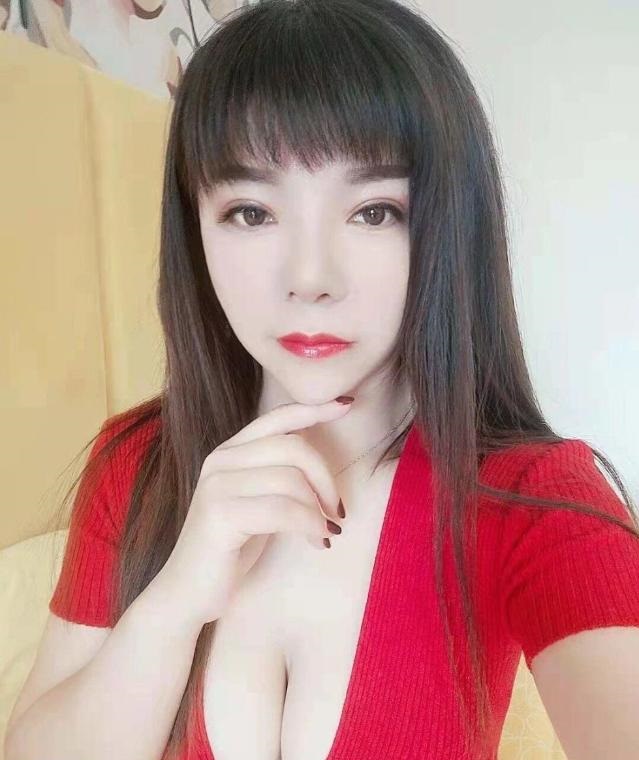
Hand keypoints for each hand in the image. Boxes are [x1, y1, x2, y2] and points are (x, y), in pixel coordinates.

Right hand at [153, 397, 352, 629]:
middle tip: (336, 511)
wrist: (189, 592)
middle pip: (294, 447)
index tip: (346, 406)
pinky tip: (317, 541)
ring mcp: (217, 486)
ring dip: (318, 510)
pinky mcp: (220, 514)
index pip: (278, 417)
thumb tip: (318, 456)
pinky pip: (284, 509)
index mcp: (230, 451)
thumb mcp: (258, 501)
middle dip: (326, 478)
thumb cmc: (231, 548)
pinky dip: (310, 524)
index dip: (314, 409)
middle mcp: (221, 460)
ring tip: (323, 532)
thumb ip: (278, 474)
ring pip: (292, 479)